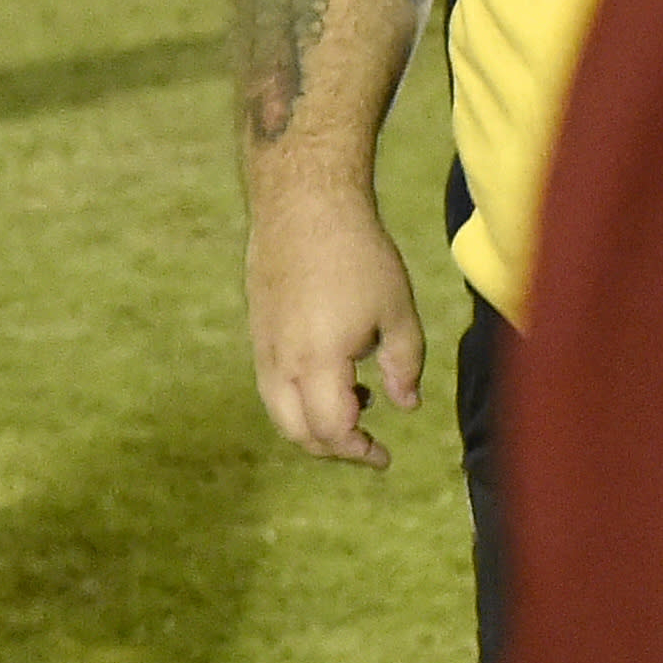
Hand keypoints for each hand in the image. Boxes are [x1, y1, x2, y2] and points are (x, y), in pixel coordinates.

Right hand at [245, 195, 425, 467]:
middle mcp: (282, 362)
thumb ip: (404, 365)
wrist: (303, 207)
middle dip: (333, 447)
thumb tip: (403, 404)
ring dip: (314, 422)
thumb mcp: (397, 312)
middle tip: (368, 444)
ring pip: (279, 410)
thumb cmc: (358, 256)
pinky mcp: (258, 330)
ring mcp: (263, 347)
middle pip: (297, 431)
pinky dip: (300, 397)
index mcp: (318, 361)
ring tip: (357, 401)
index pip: (331, 430)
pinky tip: (335, 372)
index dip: (359, 452)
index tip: (384, 456)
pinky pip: (273, 383)